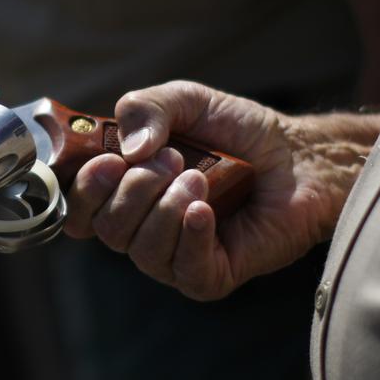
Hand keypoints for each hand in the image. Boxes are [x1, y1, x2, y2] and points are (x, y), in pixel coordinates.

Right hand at [64, 81, 379, 299]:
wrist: (300, 155)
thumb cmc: (239, 131)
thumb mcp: (185, 102)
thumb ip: (145, 108)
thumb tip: (127, 151)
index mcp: (125, 193)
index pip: (79, 212)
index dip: (85, 191)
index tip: (110, 160)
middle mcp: (142, 229)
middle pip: (107, 229)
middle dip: (136, 189)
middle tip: (175, 158)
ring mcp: (174, 256)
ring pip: (142, 250)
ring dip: (168, 207)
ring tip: (200, 178)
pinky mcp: (210, 277)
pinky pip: (184, 268)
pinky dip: (191, 234)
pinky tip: (206, 208)